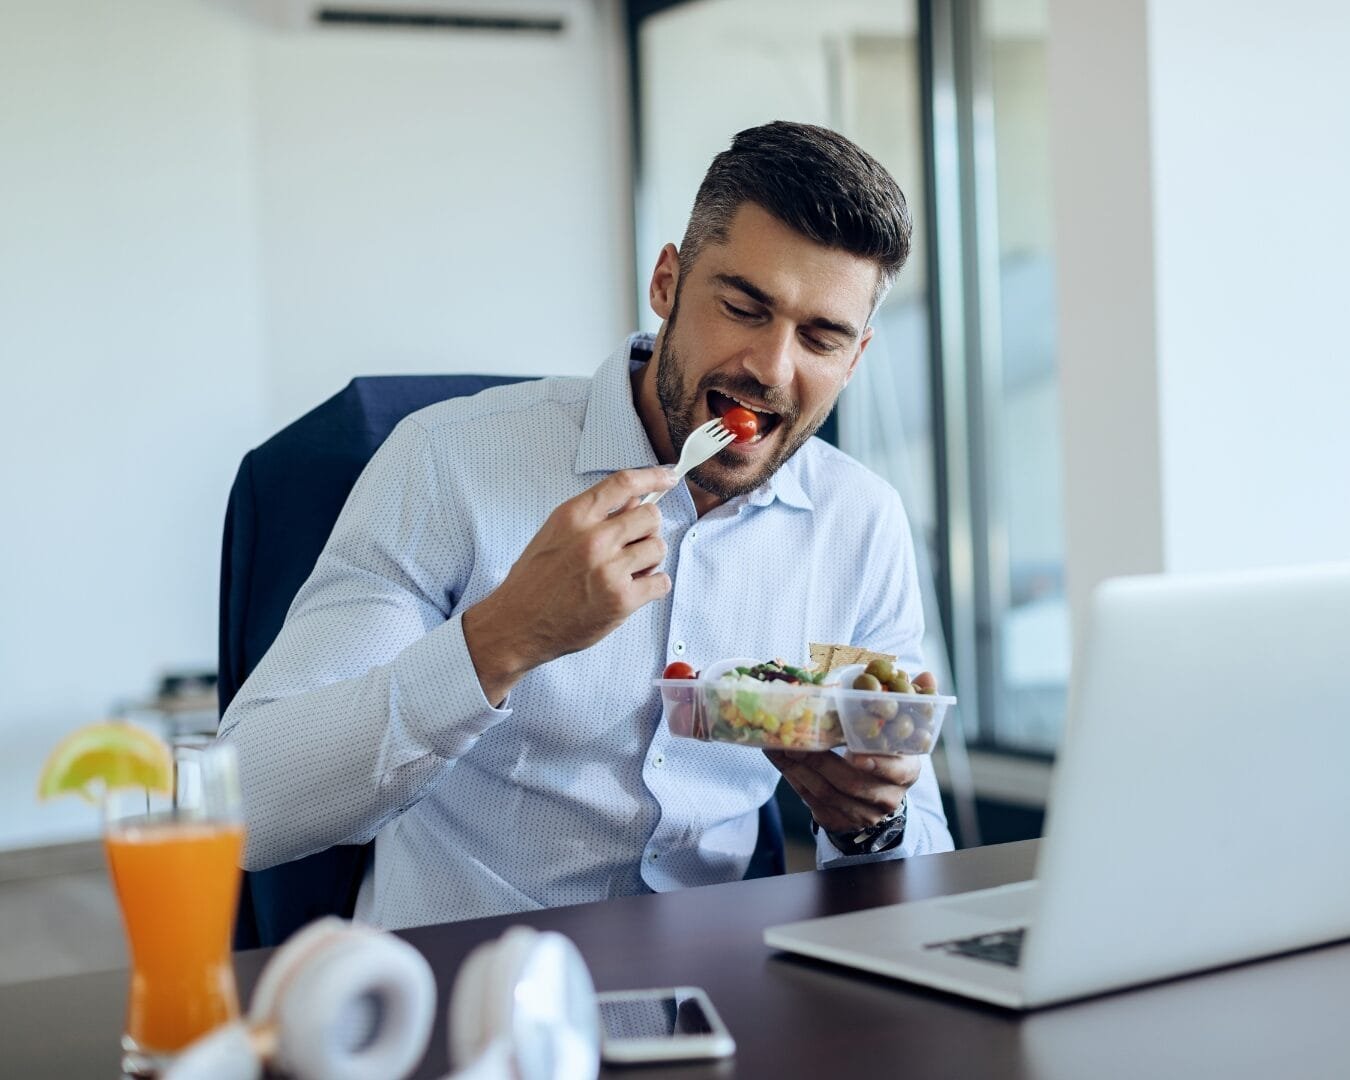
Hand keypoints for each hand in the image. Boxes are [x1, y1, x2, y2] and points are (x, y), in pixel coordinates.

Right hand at [463, 466, 678, 703]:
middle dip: (646, 529)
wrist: (517, 623)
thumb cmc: (534, 580)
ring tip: (627, 571)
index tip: (668, 478)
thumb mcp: (555, 533)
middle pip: (650, 516)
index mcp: (574, 516)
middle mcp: (593, 539)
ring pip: (658, 548)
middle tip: (632, 545)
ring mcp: (609, 570)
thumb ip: (593, 515)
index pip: (624, 483)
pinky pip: (661, 582)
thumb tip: (634, 501)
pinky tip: (632, 590)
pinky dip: (652, 586)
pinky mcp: (621, 600)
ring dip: (648, 560)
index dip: (653, 477)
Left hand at [764, 667, 936, 834]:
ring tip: (780, 745)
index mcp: (906, 771)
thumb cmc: (884, 751)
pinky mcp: (838, 822)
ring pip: (827, 793)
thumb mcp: (899, 730)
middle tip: (797, 740)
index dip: (877, 764)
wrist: (876, 795)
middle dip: (821, 761)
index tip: (854, 754)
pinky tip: (779, 759)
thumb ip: (912, 702)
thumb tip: (928, 674)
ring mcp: (862, 814)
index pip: (897, 771)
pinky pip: (812, 802)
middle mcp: (887, 797)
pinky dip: (793, 778)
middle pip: (852, 783)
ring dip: (799, 768)